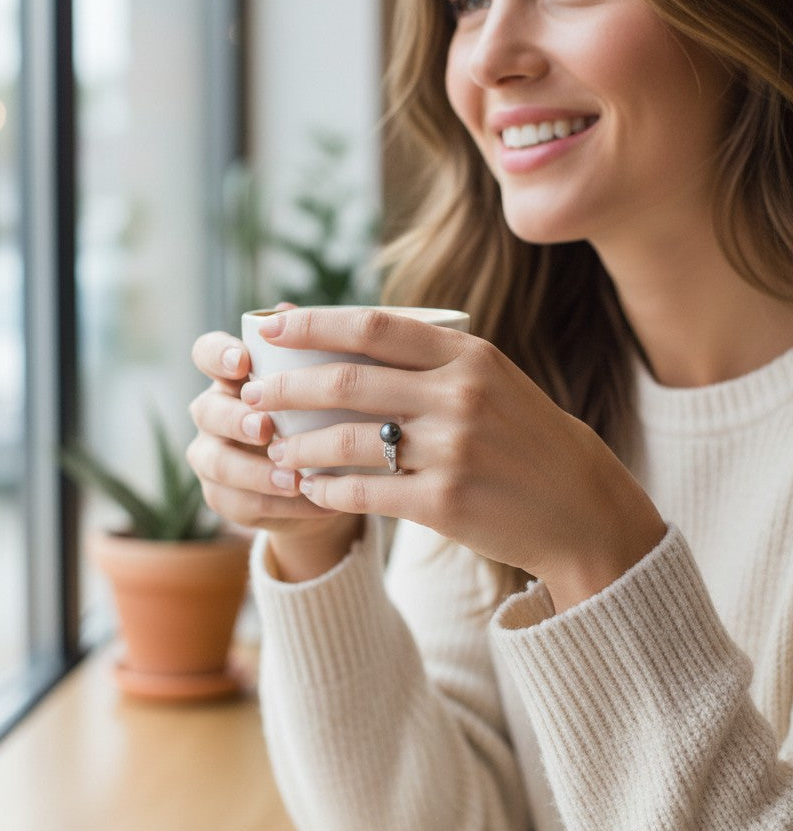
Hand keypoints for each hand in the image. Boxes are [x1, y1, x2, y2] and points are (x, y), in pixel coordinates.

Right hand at [187, 320, 363, 580]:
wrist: (327, 478)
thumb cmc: (324, 414)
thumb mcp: (325, 382)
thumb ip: (305, 348)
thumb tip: (288, 309)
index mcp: (233, 375)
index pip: (207, 352)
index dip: (218, 355)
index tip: (243, 362)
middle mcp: (214, 411)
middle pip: (206, 410)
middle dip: (235, 419)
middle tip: (266, 428)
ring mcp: (212, 455)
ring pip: (217, 462)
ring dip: (255, 471)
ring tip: (293, 478)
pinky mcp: (223, 497)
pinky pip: (239, 503)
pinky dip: (276, 506)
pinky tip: (309, 502)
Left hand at [240, 307, 666, 609]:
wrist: (579, 507)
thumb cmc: (525, 439)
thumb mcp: (491, 381)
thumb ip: (430, 361)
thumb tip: (346, 346)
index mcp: (468, 355)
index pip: (374, 326)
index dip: (314, 323)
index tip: (270, 328)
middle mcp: (459, 395)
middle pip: (348, 380)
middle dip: (287, 388)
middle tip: (252, 396)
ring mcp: (452, 449)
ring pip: (347, 439)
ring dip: (298, 445)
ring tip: (275, 449)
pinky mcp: (445, 501)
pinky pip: (365, 491)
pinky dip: (328, 489)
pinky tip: (311, 490)